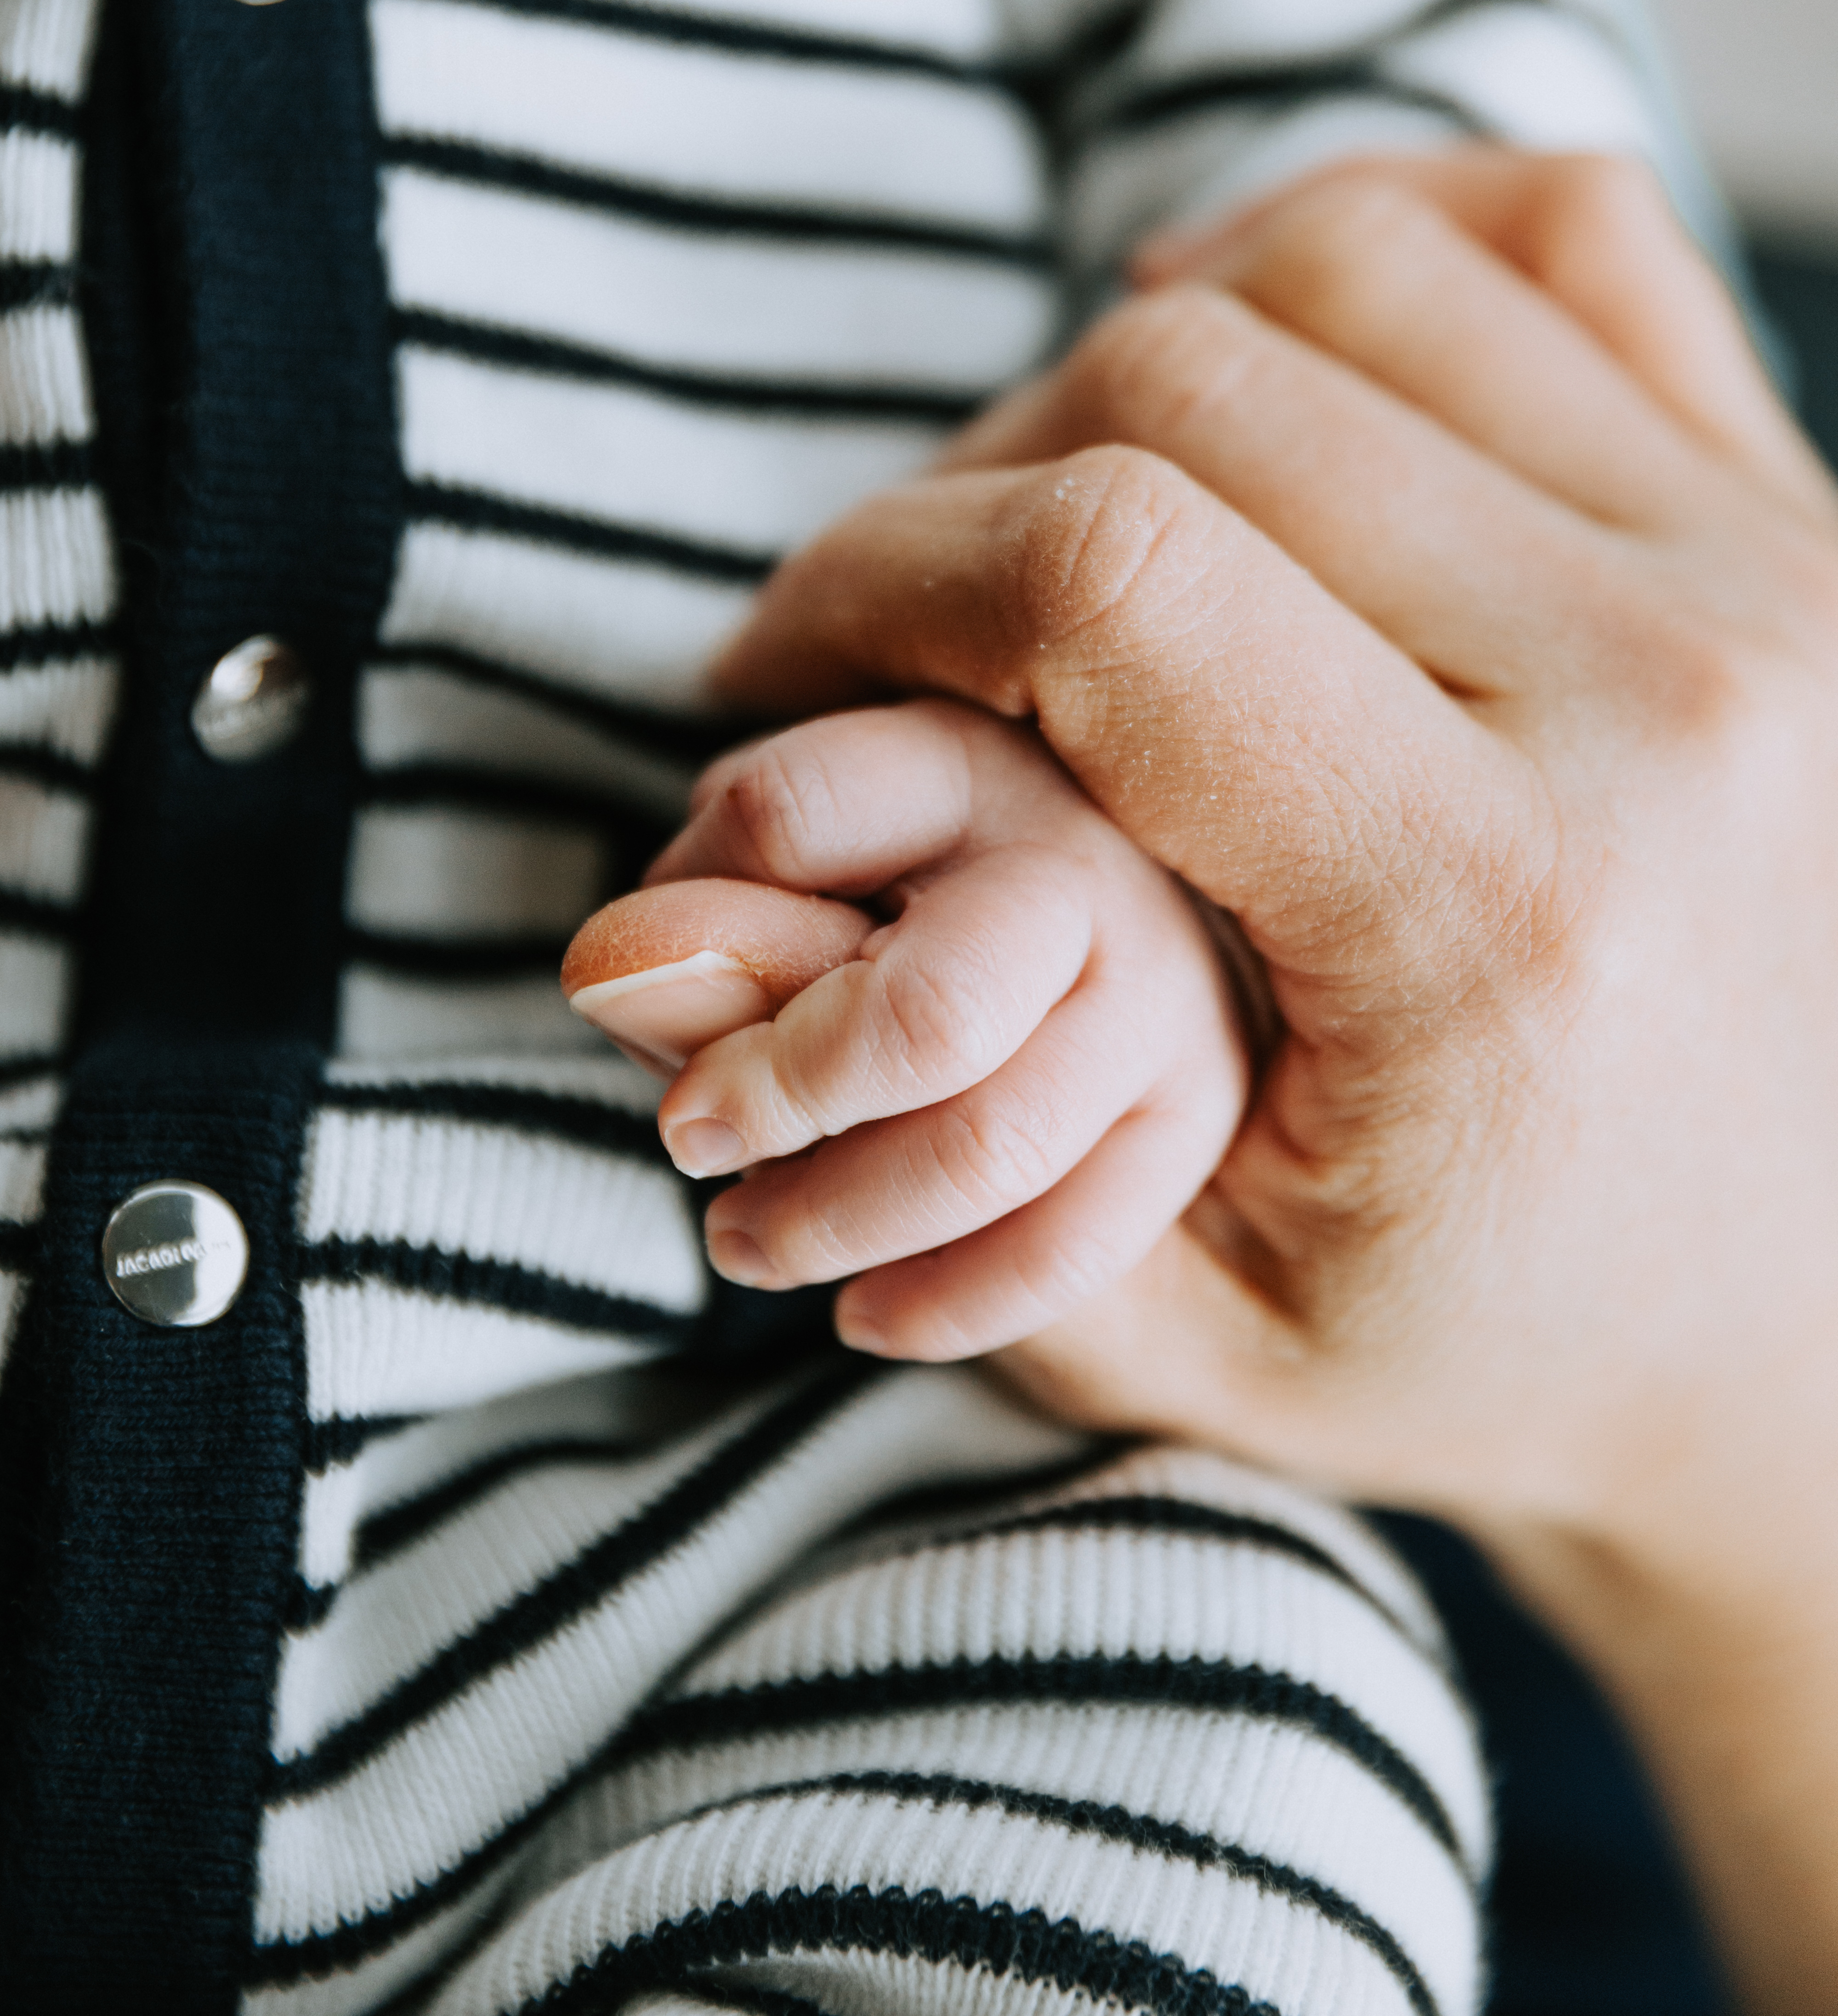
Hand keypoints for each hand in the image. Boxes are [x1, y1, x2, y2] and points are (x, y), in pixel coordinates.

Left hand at [564, 700, 1242, 1360]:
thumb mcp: (769, 868)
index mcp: (959, 763)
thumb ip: (692, 922)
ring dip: (836, 1224)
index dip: (687, 918)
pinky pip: (1075, 1248)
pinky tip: (861, 1312)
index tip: (638, 981)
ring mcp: (1163, 995)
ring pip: (993, 1148)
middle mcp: (1085, 868)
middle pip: (931, 1016)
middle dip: (784, 1107)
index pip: (791, 818)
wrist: (1081, 915)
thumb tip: (616, 981)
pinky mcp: (1196, 1111)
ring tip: (742, 1239)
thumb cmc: (883, 884)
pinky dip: (947, 1307)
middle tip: (686, 1140)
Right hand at [704, 149, 1837, 2002]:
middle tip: (907, 623)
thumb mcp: (1187, 1329)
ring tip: (1063, 506)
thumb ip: (926, 1137)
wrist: (1801, 1328)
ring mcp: (1763, 564)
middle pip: (1196, 389)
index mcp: (1498, 918)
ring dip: (1144, 352)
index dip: (875, 574)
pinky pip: (1562, 225)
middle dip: (972, 481)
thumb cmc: (1487, 1335)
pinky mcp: (1796, 501)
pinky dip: (1375, 235)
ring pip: (1348, 268)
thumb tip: (675, 943)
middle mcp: (1668, 694)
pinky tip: (1270, 355)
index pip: (1108, 576)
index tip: (781, 660)